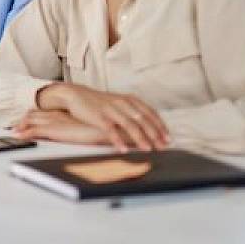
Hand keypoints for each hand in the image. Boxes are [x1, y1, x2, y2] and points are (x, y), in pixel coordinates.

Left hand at [12, 110, 108, 145]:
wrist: (108, 129)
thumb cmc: (103, 131)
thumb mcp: (90, 129)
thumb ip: (83, 130)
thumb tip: (84, 136)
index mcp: (65, 115)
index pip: (45, 113)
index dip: (34, 116)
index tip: (25, 119)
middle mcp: (58, 116)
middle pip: (35, 115)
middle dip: (24, 121)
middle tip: (15, 126)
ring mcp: (55, 122)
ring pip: (31, 121)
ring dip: (21, 126)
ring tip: (13, 132)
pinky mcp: (55, 130)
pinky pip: (34, 131)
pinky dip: (24, 133)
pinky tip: (18, 136)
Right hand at [37, 83, 168, 151]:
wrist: (76, 94)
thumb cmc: (99, 102)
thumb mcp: (118, 102)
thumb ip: (133, 111)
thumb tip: (150, 128)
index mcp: (129, 99)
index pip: (150, 112)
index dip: (160, 125)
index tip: (168, 138)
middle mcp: (122, 103)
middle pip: (142, 119)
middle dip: (154, 134)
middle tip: (162, 147)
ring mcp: (110, 109)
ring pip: (129, 124)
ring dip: (140, 138)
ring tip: (147, 149)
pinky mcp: (98, 116)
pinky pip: (110, 130)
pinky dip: (118, 140)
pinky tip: (123, 149)